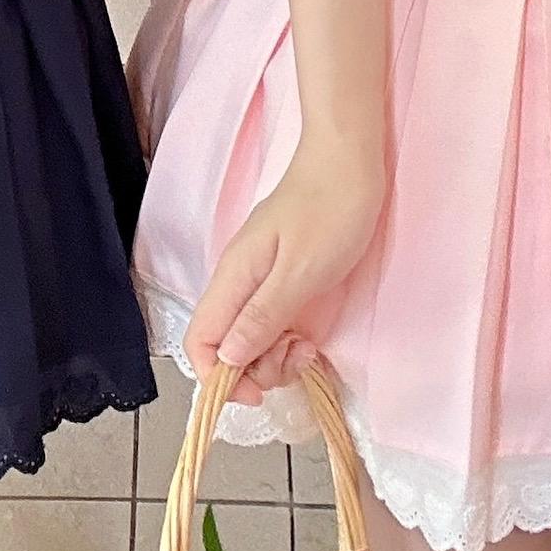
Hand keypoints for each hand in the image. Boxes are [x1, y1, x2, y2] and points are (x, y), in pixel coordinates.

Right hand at [183, 147, 385, 407]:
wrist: (350, 160)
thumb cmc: (331, 209)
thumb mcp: (300, 271)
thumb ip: (262, 316)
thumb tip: (227, 360)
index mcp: (233, 278)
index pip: (200, 343)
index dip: (221, 378)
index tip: (260, 390)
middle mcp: (237, 282)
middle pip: (224, 348)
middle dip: (256, 369)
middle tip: (298, 358)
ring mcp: (258, 281)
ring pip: (247, 340)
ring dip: (274, 357)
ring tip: (309, 347)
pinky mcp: (279, 279)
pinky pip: (268, 325)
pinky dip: (286, 341)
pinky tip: (310, 336)